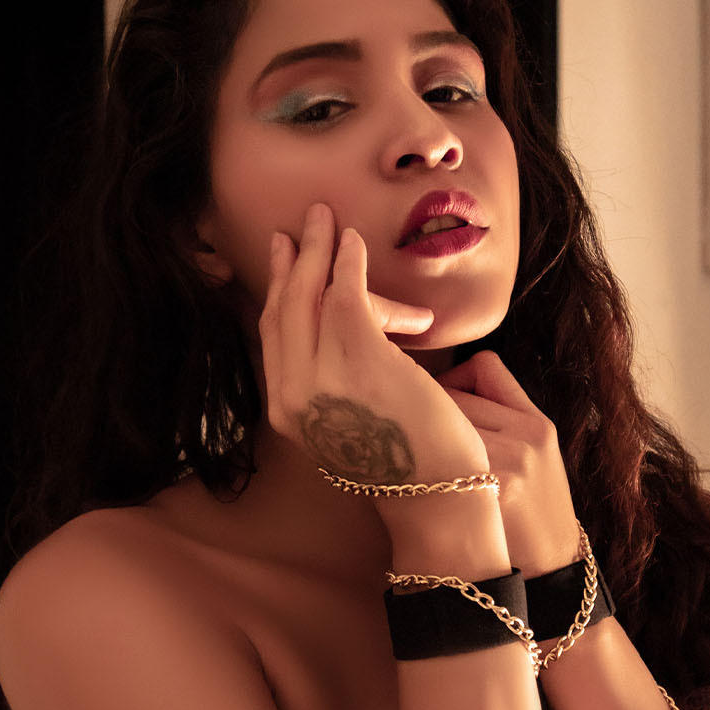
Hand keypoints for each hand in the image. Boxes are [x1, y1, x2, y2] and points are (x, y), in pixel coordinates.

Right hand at [260, 202, 491, 487]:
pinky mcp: (359, 360)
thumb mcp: (353, 417)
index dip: (278, 289)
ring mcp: (321, 379)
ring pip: (310, 296)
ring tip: (329, 218)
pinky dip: (348, 263)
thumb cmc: (408, 458)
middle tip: (306, 221)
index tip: (285, 255)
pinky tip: (355, 244)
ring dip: (320, 249)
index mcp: (287, 412)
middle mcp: (293, 396)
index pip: (273, 335)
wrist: (436, 492)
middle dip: (295, 258)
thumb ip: (337, 378)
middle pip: (284, 309)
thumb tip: (359, 322)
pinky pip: (345, 294)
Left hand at [432, 350, 581, 576]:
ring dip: (419, 438)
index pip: (483, 366)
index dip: (455, 379)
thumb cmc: (532, 516)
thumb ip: (503, 422)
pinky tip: (415, 481)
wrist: (550, 573)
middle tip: (418, 440)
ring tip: (417, 462)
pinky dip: (417, 463)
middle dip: (430, 413)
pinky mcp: (490, 491)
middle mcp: (526, 436)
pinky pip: (436, 455)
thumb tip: (439, 391)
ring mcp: (509, 463)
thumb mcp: (537, 459)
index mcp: (537, 422)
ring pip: (440, 423)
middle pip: (452, 393)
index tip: (444, 406)